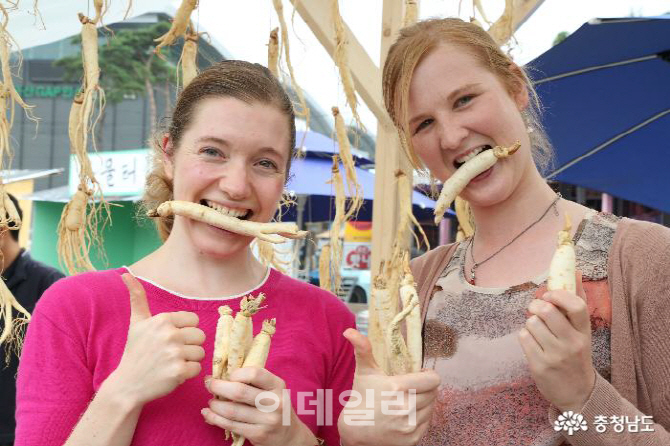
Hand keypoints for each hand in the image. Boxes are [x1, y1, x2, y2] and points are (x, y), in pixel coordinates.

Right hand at [107, 273, 205, 405]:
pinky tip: (172, 374)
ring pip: (200, 352)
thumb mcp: (136, 322)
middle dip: (189, 346)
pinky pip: (198, 368)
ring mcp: (174, 353)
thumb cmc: (135, 352)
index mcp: (163, 320)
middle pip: (200, 336)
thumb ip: (137, 297)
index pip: (194, 321)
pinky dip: (188, 374)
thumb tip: (126, 273)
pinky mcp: (179, 371)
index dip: (184, 331)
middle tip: (171, 353)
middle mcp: (169, 334)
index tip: (170, 339)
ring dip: (189, 360)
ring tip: (171, 363)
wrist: (127, 384)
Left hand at [202, 367, 316, 445]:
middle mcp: (275, 402)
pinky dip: (214, 419)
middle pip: (239, 392)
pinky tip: (208, 414)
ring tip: (210, 402)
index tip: (228, 376)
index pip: (254, 373)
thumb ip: (254, 382)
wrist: (289, 435)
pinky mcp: (259, 434)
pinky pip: (231, 425)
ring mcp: (268, 420)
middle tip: (209, 385)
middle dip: (218, 387)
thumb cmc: (275, 407)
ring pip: (232, 411)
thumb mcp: (273, 390)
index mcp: (278, 385)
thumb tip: (222, 375)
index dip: (236, 373)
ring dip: (215, 405)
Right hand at [338, 329, 439, 445]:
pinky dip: (420, 417)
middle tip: (412, 388)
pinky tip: (406, 414)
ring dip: (424, 402)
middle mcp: (406, 408)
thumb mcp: (364, 372)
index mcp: (397, 387)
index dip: (428, 375)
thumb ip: (362, 349)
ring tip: (408, 400)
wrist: (355, 431)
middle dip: (425, 388)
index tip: (419, 374)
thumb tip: (349, 331)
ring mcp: (410, 425)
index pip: (433, 380)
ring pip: (432, 407)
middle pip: (434, 393)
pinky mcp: (413, 439)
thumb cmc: (361, 397)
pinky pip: (428, 422)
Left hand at [519, 271, 595, 411]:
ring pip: (532, 323)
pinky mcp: (539, 366)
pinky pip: (523, 337)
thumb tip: (576, 271)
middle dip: (536, 305)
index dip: (559, 294)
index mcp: (584, 332)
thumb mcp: (582, 331)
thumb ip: (577, 301)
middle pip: (547, 311)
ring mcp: (555, 356)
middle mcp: (572, 343)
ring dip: (531, 323)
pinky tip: (534, 344)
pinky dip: (525, 336)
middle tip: (537, 310)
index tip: (549, 294)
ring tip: (538, 331)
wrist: (578, 394)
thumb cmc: (577, 354)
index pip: (576, 305)